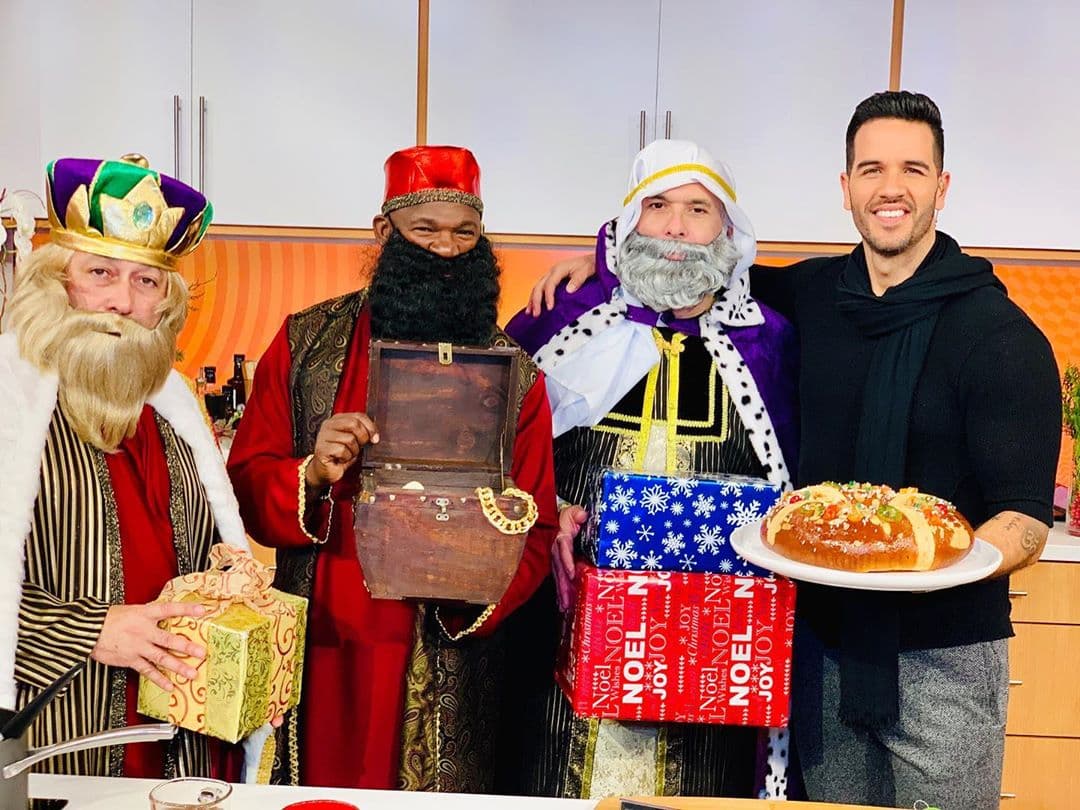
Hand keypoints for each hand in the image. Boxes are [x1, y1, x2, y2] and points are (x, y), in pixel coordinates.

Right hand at [91, 602, 207, 690]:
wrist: (88, 630)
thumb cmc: (109, 618)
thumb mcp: (133, 610)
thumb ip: (150, 615)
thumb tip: (166, 616)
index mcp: (145, 614)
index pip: (169, 609)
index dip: (186, 609)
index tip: (201, 610)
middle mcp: (144, 631)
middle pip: (169, 639)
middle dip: (187, 647)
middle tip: (202, 652)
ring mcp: (138, 647)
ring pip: (161, 658)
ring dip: (178, 666)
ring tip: (191, 673)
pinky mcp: (130, 659)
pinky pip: (147, 671)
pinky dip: (159, 680)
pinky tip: (170, 686)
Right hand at [306, 412, 378, 487]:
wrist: (327, 471)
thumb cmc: (341, 456)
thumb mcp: (355, 441)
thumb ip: (362, 432)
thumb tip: (374, 434)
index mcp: (338, 419)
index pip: (358, 416)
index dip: (370, 427)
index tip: (375, 438)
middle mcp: (329, 425)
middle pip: (354, 424)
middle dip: (362, 438)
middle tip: (360, 447)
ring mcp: (323, 436)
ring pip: (349, 439)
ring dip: (353, 451)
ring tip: (347, 454)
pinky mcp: (321, 449)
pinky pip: (342, 450)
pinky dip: (346, 457)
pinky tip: (340, 459)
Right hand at [525, 253, 595, 315]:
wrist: (591, 260)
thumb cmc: (589, 265)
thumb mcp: (586, 271)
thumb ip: (577, 280)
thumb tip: (569, 290)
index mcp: (559, 269)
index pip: (549, 284)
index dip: (548, 296)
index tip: (550, 308)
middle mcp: (552, 271)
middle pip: (539, 286)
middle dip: (536, 300)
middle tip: (536, 314)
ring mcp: (551, 275)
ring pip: (537, 287)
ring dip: (533, 300)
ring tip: (530, 312)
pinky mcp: (552, 279)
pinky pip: (540, 288)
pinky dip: (536, 297)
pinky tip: (534, 305)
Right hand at [552, 505, 587, 611]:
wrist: (557, 520)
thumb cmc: (567, 517)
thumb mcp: (572, 512)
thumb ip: (576, 513)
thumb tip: (582, 515)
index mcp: (561, 538)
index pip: (563, 550)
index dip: (567, 561)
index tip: (572, 572)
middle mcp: (557, 551)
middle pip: (560, 569)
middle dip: (564, 585)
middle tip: (568, 600)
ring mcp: (556, 559)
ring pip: (558, 577)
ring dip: (562, 592)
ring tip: (565, 606)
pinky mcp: (558, 565)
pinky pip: (559, 579)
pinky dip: (561, 592)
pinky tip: (563, 603)